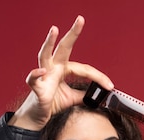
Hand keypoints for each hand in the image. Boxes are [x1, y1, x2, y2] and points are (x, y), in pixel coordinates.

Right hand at [9, 16, 113, 130]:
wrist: (38, 116)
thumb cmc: (52, 103)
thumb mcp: (73, 98)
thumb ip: (84, 94)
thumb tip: (98, 95)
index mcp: (63, 69)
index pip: (84, 68)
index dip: (98, 77)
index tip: (109, 85)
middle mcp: (53, 68)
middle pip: (63, 47)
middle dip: (72, 33)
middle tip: (80, 19)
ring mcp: (43, 75)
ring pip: (44, 55)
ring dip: (49, 42)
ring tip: (55, 30)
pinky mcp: (36, 87)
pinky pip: (34, 78)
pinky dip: (36, 73)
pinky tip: (41, 70)